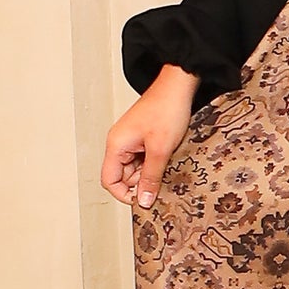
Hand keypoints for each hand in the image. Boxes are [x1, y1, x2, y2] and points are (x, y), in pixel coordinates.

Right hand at [101, 65, 198, 208]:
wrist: (178, 87)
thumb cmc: (166, 109)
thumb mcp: (160, 149)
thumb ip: (150, 177)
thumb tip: (143, 201)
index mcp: (116, 145)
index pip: (109, 180)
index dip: (125, 194)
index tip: (143, 199)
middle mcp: (119, 143)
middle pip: (123, 176)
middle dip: (141, 181)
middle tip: (160, 176)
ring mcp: (131, 140)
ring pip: (136, 169)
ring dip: (150, 171)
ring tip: (166, 160)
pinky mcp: (142, 138)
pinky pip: (144, 159)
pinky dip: (155, 162)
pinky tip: (167, 155)